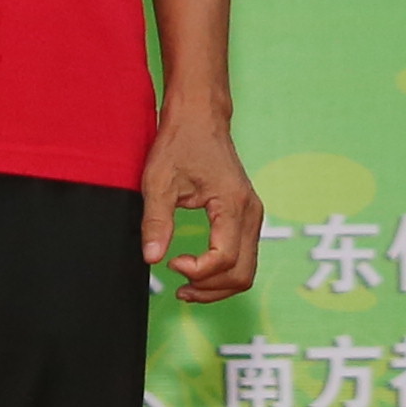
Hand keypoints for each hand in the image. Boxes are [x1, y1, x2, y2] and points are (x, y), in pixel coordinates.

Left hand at [145, 111, 261, 300]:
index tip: (171, 263)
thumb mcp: (159, 181)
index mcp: (233, 204)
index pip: (224, 259)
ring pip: (246, 270)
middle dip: (210, 289)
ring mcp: (253, 215)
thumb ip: (156, 222)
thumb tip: (151, 259)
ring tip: (186, 285)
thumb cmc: (181, 142)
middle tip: (179, 289)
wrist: (200, 117)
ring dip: (218, 285)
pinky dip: (224, 271)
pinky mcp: (247, 216)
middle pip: (242, 274)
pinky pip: (244, 256)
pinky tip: (198, 270)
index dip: (197, 272)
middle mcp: (252, 213)